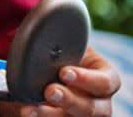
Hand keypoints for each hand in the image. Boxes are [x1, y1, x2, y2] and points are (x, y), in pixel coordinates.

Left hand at [0, 46, 120, 115]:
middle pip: (92, 109)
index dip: (87, 79)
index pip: (106, 82)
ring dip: (52, 115)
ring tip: (32, 108)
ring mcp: (81, 115)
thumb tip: (44, 24)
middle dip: (70, 101)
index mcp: (105, 78)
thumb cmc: (64, 55)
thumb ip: (64, 43)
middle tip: (49, 91)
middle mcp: (99, 102)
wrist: (49, 69)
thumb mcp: (70, 46)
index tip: (64, 72)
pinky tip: (26, 111)